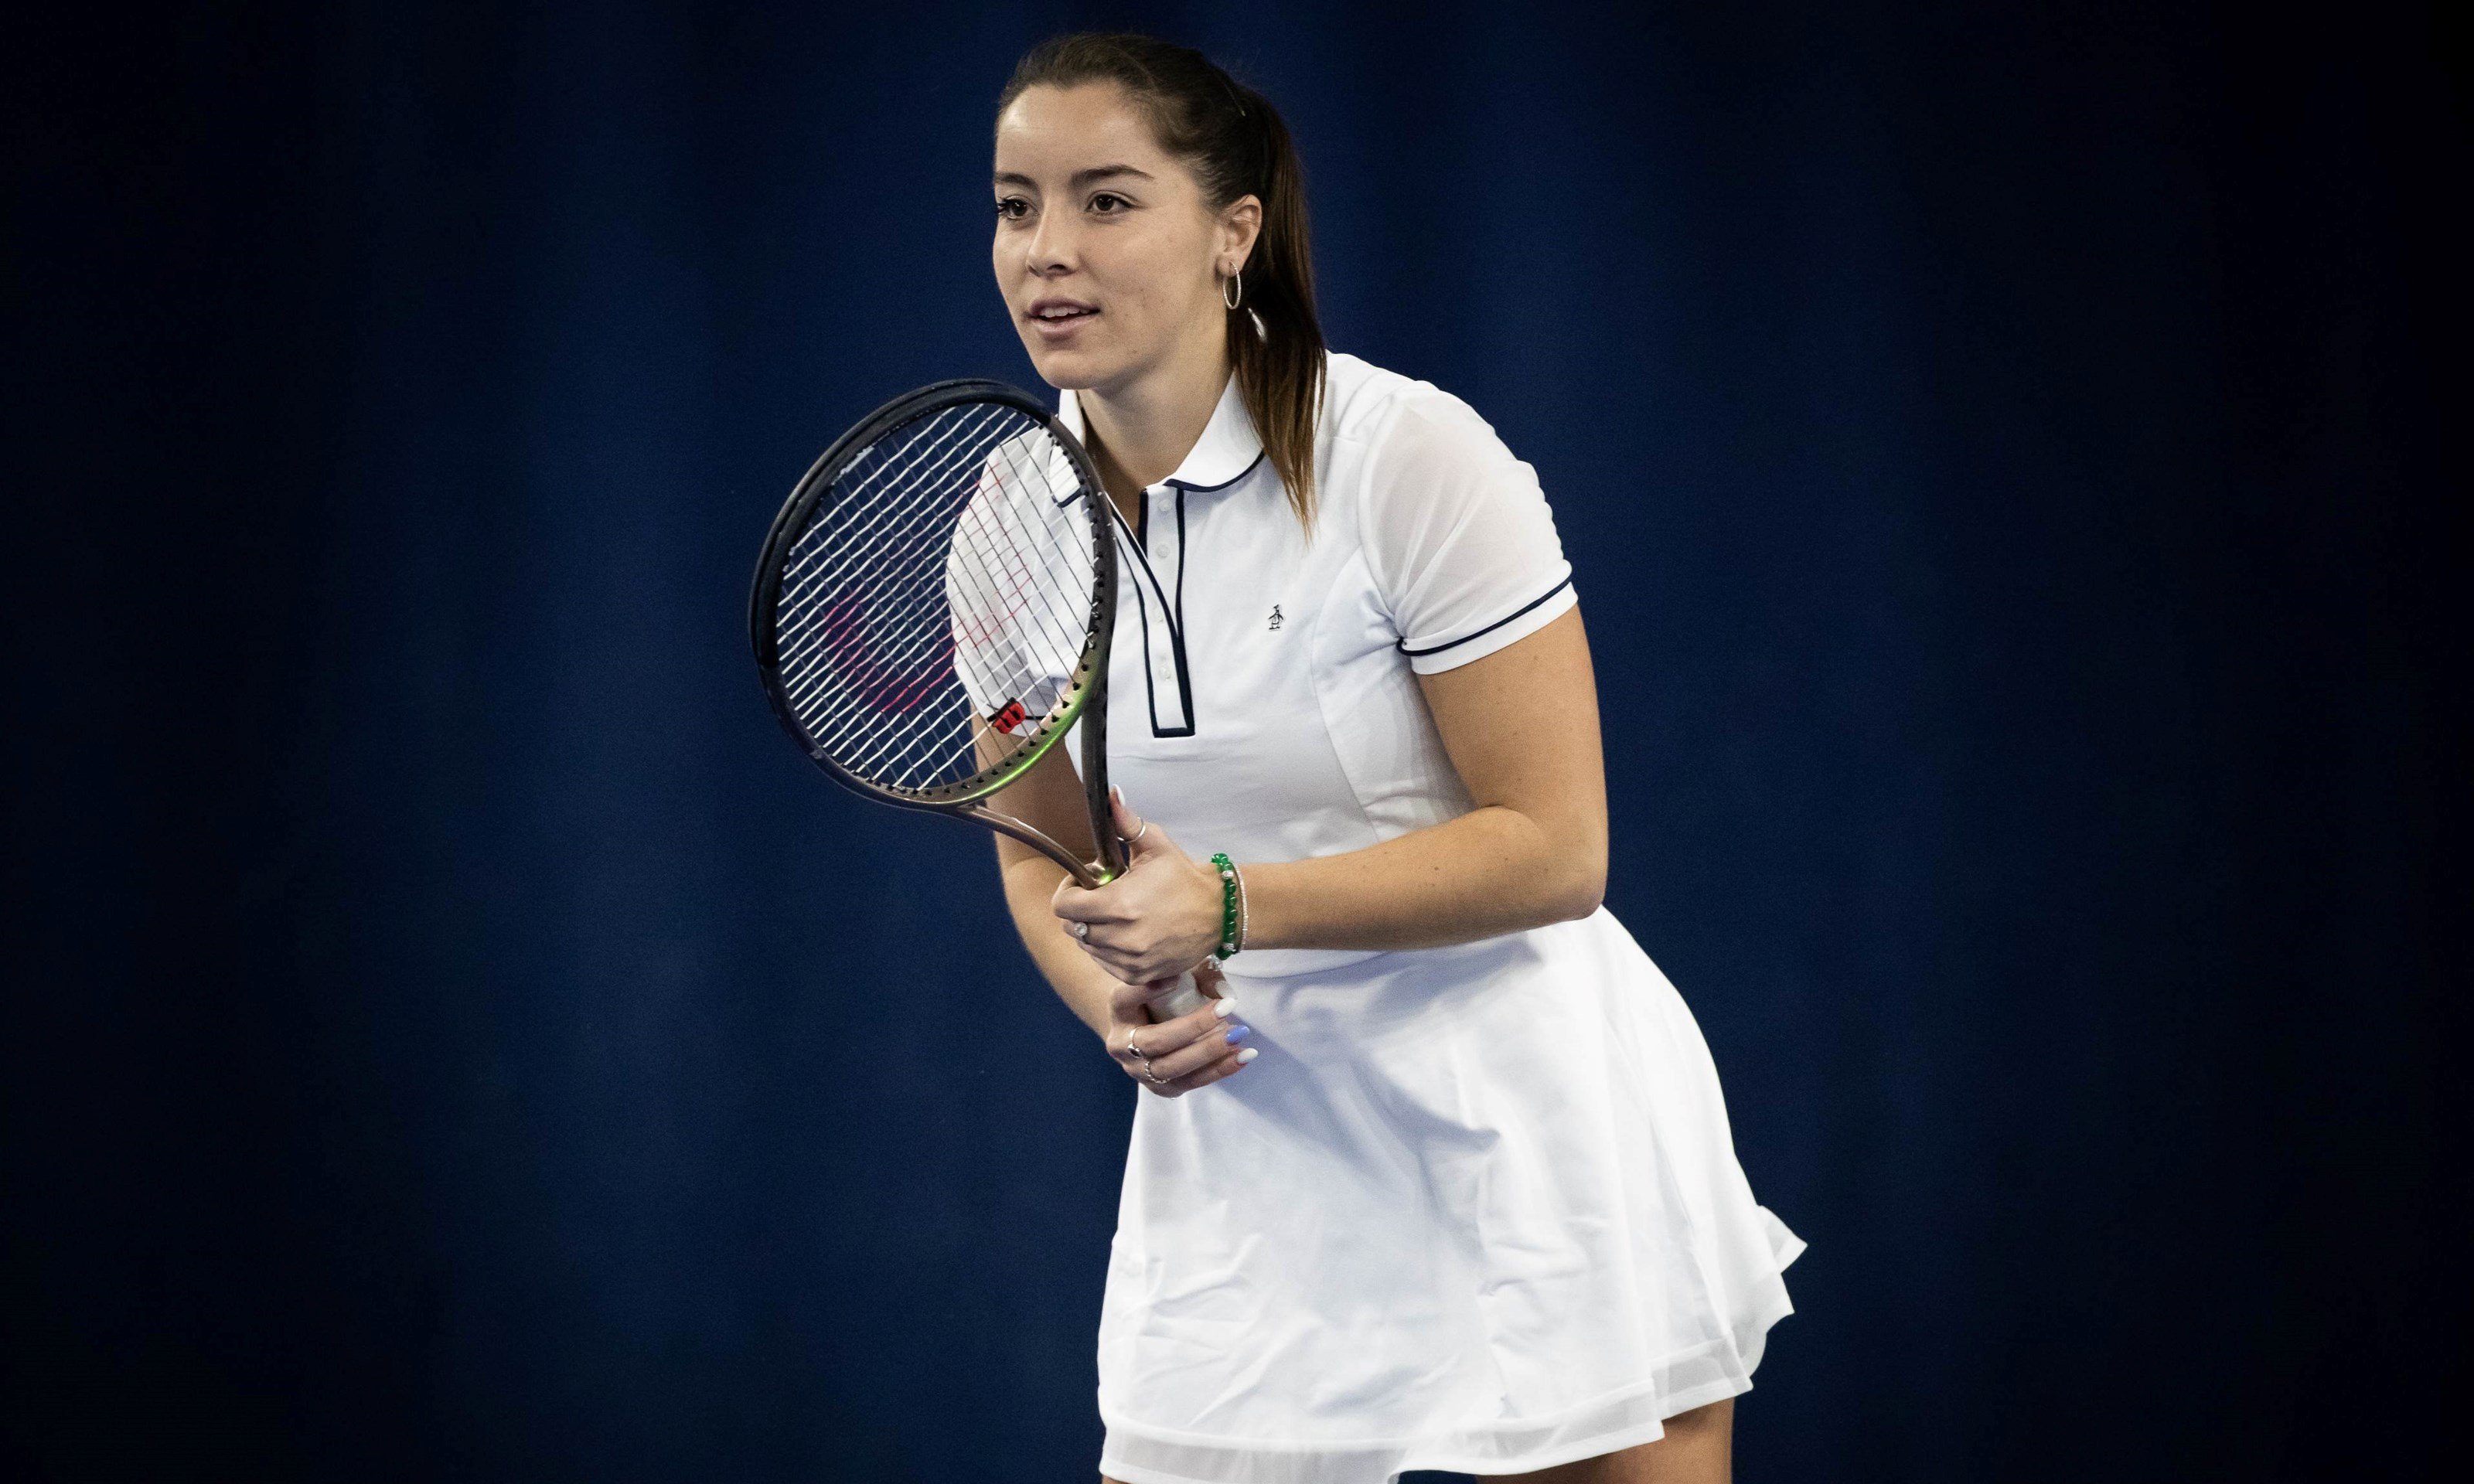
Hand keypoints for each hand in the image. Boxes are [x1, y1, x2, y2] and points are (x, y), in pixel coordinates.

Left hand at [1052, 790, 1225, 985]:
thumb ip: (1126, 822)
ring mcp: (1131, 960)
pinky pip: (1106, 965)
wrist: (1219, 912)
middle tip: (1102, 897)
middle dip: (1081, 910)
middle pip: (1072, 928)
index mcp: (1120, 904)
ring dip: (1094, 931)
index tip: (1084, 883)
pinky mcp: (1140, 975)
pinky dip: (1108, 951)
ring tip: (1118, 915)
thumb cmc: (1183, 877)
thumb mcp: (1155, 844)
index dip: (1067, 892)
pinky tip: (1126, 935)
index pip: (1063, 907)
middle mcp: (1122, 937)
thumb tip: (1109, 795)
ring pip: (1088, 947)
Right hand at [1105, 969, 1256, 1096]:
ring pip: (1172, 1068)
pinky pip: (1189, 1083)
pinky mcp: (1160, 1088)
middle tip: (1226, 1009)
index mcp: (1118, 1011)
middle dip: (1193, 1026)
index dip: (1145, 990)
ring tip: (1239, 1037)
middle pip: (1154, 1041)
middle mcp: (1121, 1045)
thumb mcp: (1172, 977)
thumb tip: (1222, 992)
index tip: (1175, 979)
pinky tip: (1242, 1057)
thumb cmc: (1161, 996)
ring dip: (1209, 1052)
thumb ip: (1196, 975)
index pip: (1124, 999)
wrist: (1145, 1029)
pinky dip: (1218, 1070)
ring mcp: (1139, 1071)